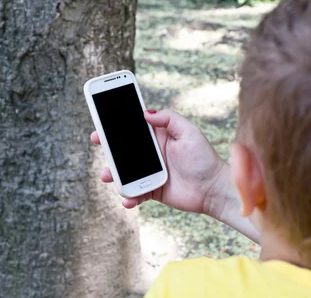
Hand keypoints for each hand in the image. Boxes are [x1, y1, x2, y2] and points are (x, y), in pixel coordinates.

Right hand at [91, 109, 225, 213]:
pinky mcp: (152, 191)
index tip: (102, 121)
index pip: (134, 128)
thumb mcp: (189, 131)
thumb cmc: (204, 158)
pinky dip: (128, 196)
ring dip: (113, 173)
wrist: (213, 189)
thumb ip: (169, 119)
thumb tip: (146, 112)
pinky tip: (127, 198)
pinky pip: (135, 193)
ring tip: (107, 175)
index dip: (117, 124)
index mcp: (158, 137)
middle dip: (108, 146)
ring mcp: (150, 173)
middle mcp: (152, 154)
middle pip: (123, 149)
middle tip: (97, 141)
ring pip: (124, 172)